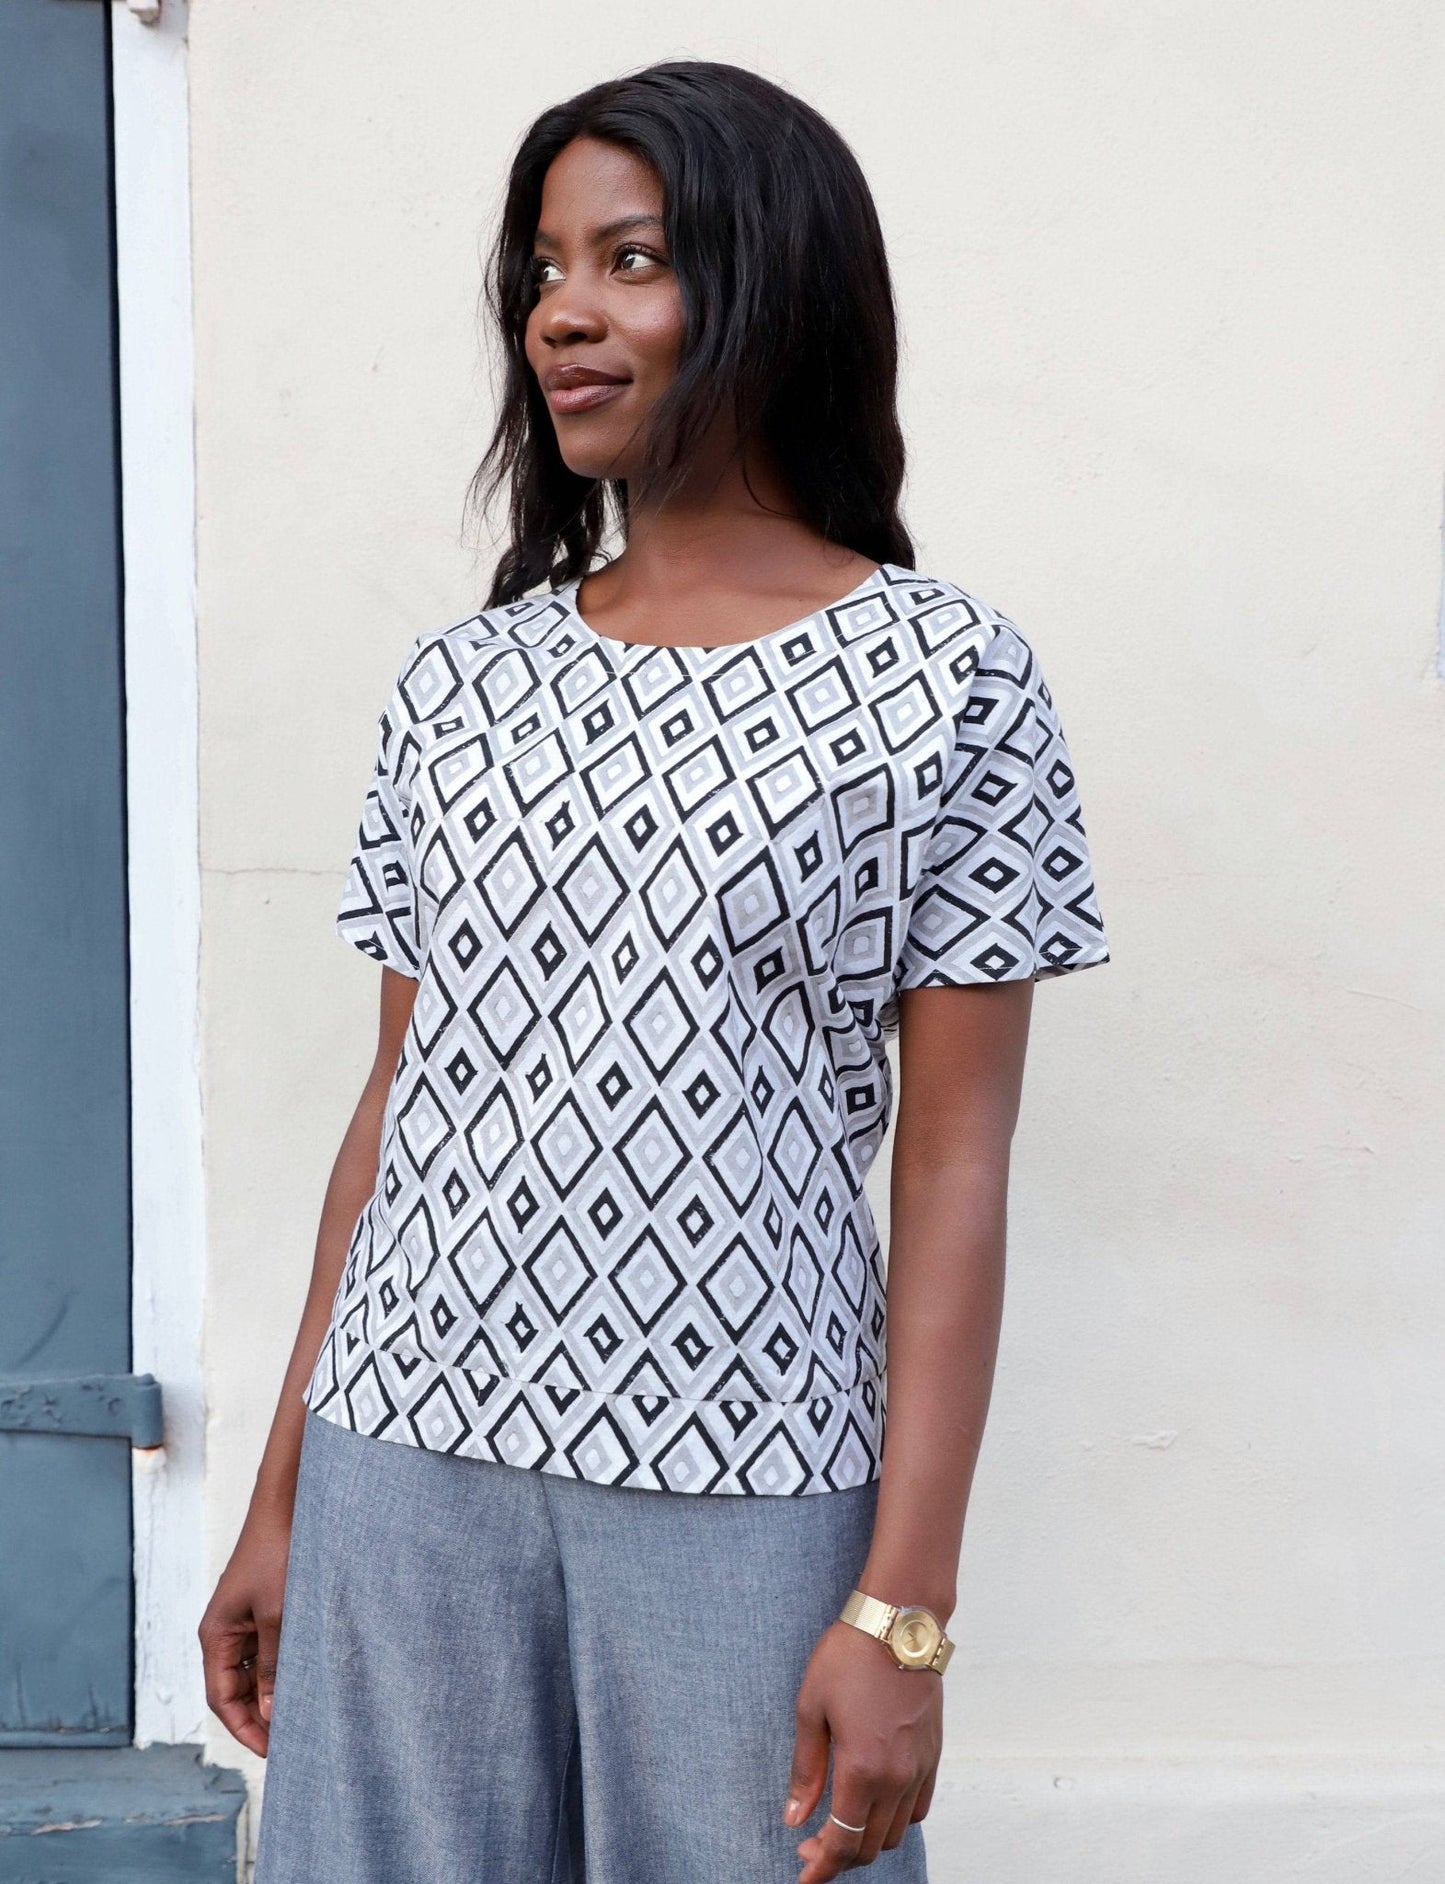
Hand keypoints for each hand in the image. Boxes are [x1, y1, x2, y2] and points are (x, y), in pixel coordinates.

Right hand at [198, 1506, 292, 1756]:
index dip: (245, 1729)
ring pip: (256, 1670)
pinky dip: (286, 1666)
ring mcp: (246, 1619)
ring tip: (307, 1714)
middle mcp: (226, 1631)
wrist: (289, 1503)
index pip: (222, 1698)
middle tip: (295, 1740)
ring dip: (276, 1692)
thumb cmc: (279, 1552)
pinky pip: (271, 1648)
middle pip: (237, 1689)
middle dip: (261, 1716)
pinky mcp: (266, 1606)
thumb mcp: (279, 1614)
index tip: (273, 1753)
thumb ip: (274, 1665)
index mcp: (216, 1635)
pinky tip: (310, 1677)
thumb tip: (272, 1714)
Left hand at [784, 1618, 942, 1879]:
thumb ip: (806, 1770)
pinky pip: (919, 1807)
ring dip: (868, 1841)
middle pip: (870, 1846)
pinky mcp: (933, 1754)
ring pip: (896, 1832)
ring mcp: (919, 1767)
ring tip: (841, 1827)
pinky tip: (875, 1805)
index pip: (842, 1843)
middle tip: (811, 1848)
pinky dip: (897, 1820)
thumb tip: (795, 1818)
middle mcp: (896, 1778)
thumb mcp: (811, 1708)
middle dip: (838, 1858)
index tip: (805, 1878)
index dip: (821, 1869)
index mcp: (861, 1769)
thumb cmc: (849, 1657)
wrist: (898, 1623)